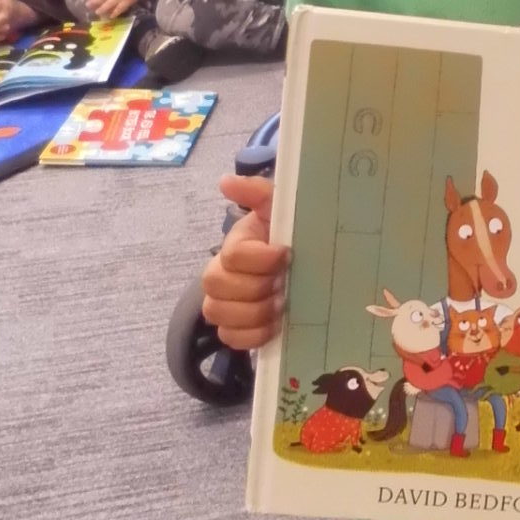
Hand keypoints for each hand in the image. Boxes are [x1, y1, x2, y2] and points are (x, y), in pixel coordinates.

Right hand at [201, 175, 287, 349]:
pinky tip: (276, 325)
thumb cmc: (287, 240)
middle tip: (284, 284)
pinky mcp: (233, 330)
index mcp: (234, 246)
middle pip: (219, 285)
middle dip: (258, 287)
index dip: (263, 259)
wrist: (300, 272)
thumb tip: (226, 181)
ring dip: (256, 312)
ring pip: (220, 314)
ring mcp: (223, 305)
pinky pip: (230, 338)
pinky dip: (254, 335)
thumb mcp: (279, 212)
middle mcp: (220, 275)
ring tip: (282, 304)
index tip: (287, 254)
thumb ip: (258, 193)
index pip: (234, 255)